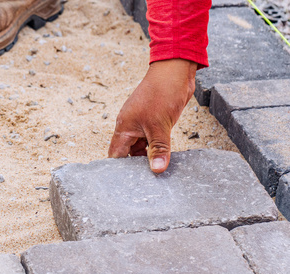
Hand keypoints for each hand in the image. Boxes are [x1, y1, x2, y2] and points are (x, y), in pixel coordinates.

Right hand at [108, 58, 197, 172]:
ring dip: (148, 158)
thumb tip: (158, 169)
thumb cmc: (162, 93)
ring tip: (155, 174)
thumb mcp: (160, 125)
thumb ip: (159, 149)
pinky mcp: (154, 122)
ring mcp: (142, 124)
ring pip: (141, 148)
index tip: (124, 185)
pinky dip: (156, 150)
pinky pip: (152, 141)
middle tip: (145, 183)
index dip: (118, 170)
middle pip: (128, 154)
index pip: (115, 155)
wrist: (175, 71)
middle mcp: (130, 127)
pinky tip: (164, 159)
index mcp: (124, 127)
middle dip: (135, 167)